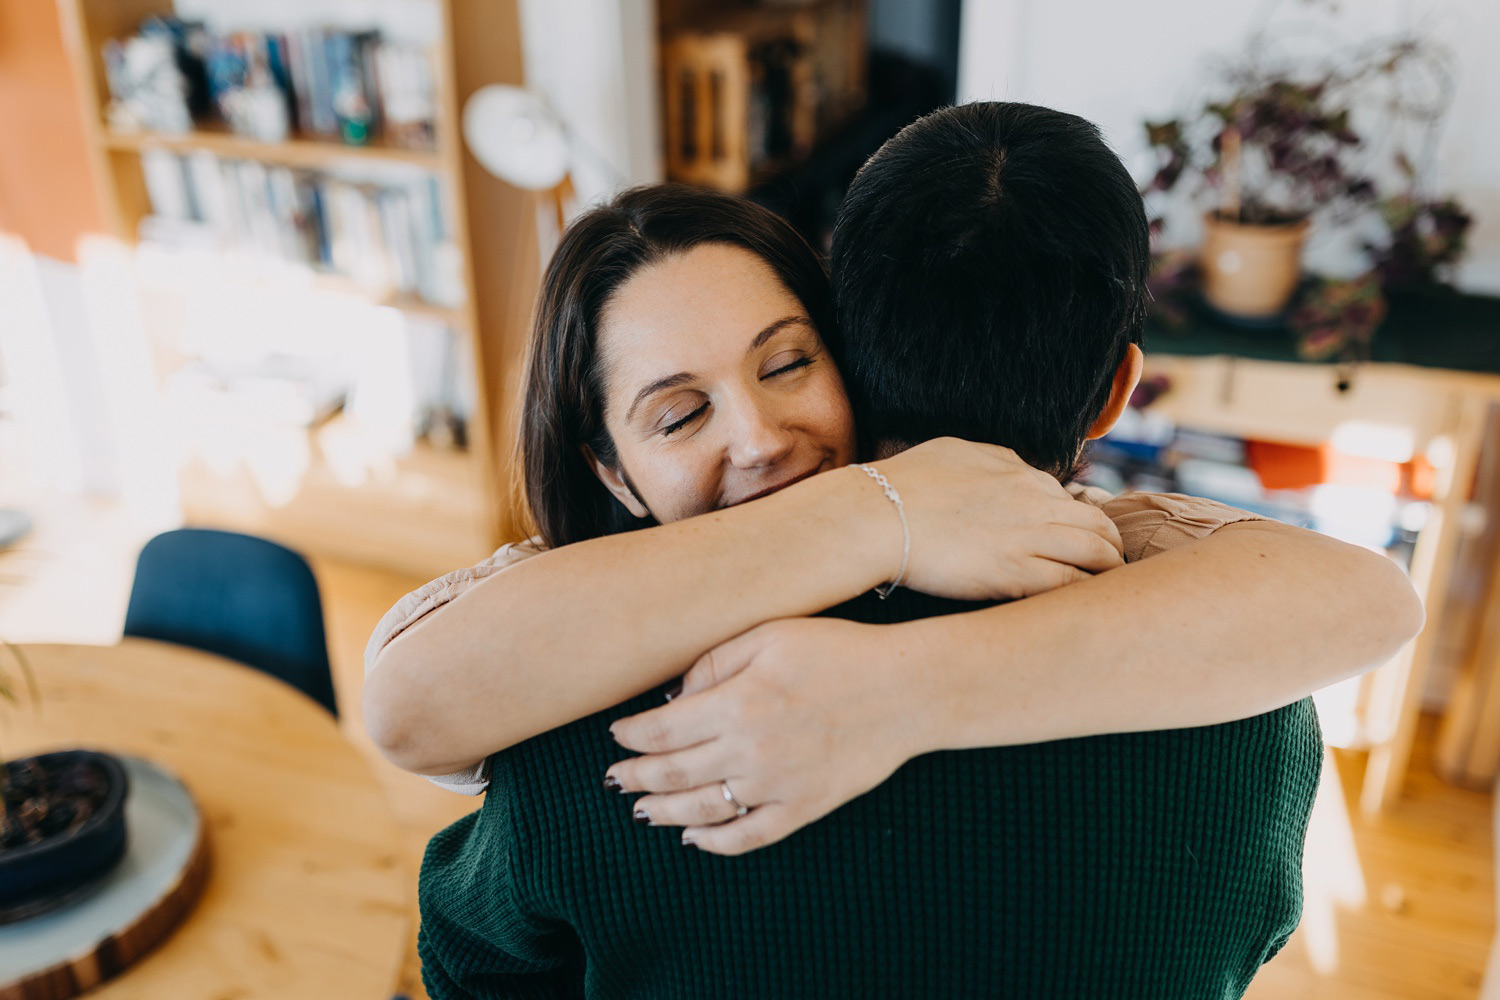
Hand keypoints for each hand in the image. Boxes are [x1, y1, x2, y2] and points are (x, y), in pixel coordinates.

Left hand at [605, 618, 916, 855]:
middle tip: (613, 778)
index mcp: (738, 702)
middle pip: (671, 773)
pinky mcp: (804, 807)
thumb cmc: (838, 650)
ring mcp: (777, 785)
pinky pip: (749, 836)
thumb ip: (715, 660)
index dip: (631, 736)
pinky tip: (693, 838)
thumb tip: (673, 696)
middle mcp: (750, 750)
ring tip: (640, 810)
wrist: (905, 689)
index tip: (616, 734)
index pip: (662, 730)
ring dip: (663, 811)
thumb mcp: (770, 634)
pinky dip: (715, 843)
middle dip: (634, 777)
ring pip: (701, 810)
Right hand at [863, 437, 1123, 601]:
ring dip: (1107, 573)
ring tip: (1103, 594)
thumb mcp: (955, 451)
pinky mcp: (1014, 572)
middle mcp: (1033, 500)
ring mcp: (1028, 535)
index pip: (1071, 500)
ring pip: (1097, 553)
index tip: (1076, 545)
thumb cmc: (903, 484)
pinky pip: (1071, 585)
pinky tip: (1080, 609)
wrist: (876, 515)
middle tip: (1105, 571)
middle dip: (1110, 548)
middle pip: (1098, 524)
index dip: (1078, 525)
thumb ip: (993, 460)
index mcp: (1019, 473)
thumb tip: (1015, 469)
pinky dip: (1084, 596)